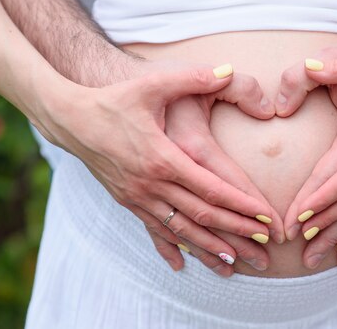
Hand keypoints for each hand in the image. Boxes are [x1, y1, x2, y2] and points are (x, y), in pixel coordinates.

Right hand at [33, 63, 280, 274]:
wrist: (70, 118)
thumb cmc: (114, 99)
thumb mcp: (152, 84)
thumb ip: (193, 77)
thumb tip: (227, 70)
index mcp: (164, 158)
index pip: (212, 189)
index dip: (242, 205)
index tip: (266, 219)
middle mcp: (152, 185)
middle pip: (202, 216)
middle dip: (236, 234)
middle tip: (264, 250)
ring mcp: (138, 197)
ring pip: (180, 231)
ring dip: (209, 249)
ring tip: (234, 265)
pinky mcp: (127, 201)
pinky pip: (153, 231)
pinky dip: (170, 249)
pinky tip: (181, 267)